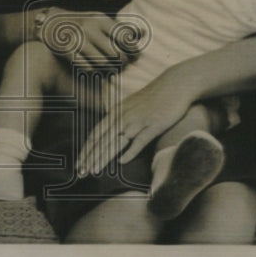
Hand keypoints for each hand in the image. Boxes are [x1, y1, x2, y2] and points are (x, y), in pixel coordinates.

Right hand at [39, 9, 137, 69]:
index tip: (135, 54)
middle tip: (123, 64)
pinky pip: (87, 68)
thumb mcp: (99, 19)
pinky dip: (95, 72)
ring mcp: (78, 40)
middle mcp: (90, 29)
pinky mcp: (68, 52)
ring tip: (112, 69)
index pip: (125, 37)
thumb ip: (119, 27)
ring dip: (110, 69)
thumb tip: (143, 33)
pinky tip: (97, 71)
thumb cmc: (81, 23)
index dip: (133, 49)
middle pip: (116, 53)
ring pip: (103, 63)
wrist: (50, 23)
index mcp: (100, 19)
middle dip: (123, 61)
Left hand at [75, 70, 192, 176]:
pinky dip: (129, 152)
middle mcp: (124, 116)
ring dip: (104, 157)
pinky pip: (139, 141)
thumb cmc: (155, 96)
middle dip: (90, 157)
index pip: (96, 134)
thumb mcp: (132, 104)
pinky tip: (121, 162)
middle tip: (81, 172)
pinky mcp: (154, 125)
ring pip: (116, 142)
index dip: (86, 150)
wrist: (176, 84)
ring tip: (94, 171)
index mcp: (116, 111)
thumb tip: (111, 131)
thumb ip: (121, 117)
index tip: (79, 164)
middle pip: (102, 140)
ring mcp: (138, 121)